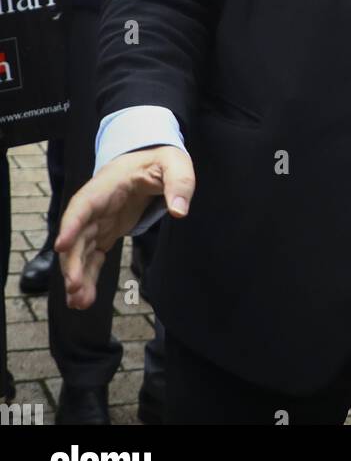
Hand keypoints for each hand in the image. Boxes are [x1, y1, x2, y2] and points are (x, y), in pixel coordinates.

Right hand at [55, 146, 194, 309]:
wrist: (151, 158)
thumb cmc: (160, 159)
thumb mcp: (174, 164)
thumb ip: (179, 184)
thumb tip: (179, 212)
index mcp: (107, 185)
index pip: (83, 205)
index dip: (71, 225)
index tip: (60, 246)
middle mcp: (95, 205)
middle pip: (77, 234)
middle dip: (72, 262)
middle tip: (74, 287)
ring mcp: (98, 220)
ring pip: (80, 250)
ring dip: (77, 275)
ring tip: (78, 302)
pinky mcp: (105, 232)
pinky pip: (91, 256)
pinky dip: (88, 276)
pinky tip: (85, 298)